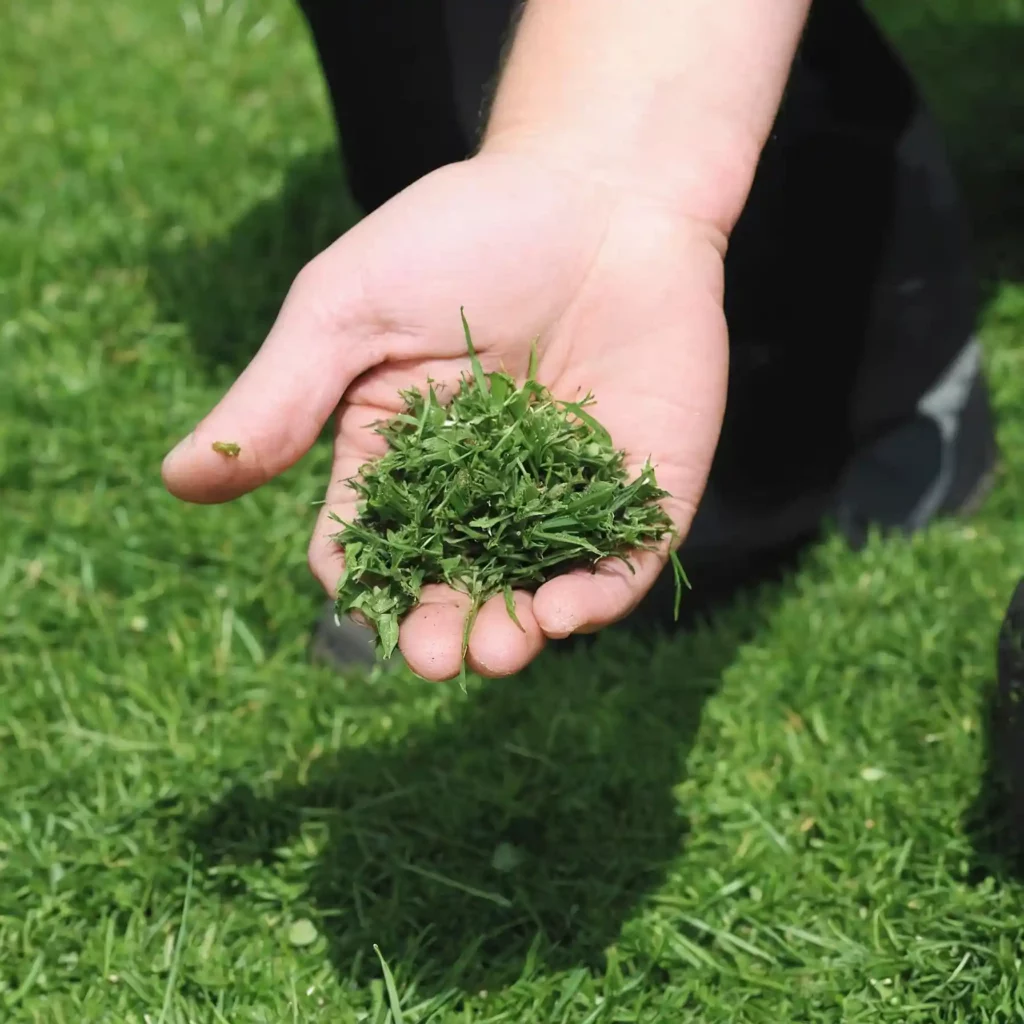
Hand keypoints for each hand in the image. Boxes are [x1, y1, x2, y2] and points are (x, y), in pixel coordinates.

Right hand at [162, 151, 728, 679]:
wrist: (600, 187)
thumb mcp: (350, 309)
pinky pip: (622, 561)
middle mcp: (481, 491)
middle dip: (444, 628)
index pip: (372, 544)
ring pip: (536, 588)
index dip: (365, 584)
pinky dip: (597, 595)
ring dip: (516, 630)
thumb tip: (177, 480)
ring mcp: (566, 493)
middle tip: (441, 657)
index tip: (363, 607)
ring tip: (500, 650)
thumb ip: (279, 397)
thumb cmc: (464, 235)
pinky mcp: (643, 487)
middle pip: (454, 583)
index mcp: (400, 457)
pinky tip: (570, 611)